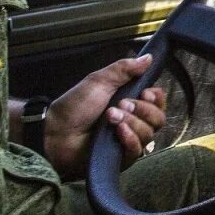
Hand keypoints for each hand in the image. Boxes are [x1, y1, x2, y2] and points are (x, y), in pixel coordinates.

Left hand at [43, 54, 166, 178]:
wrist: (56, 132)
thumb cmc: (75, 106)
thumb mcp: (99, 81)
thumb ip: (125, 68)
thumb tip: (149, 57)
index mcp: (130, 102)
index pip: (158, 102)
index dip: (156, 98)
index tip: (145, 92)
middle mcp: (133, 122)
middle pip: (158, 118)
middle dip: (142, 109)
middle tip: (121, 104)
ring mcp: (128, 141)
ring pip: (149, 133)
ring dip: (131, 122)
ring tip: (110, 117)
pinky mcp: (121, 158)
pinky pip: (137, 150)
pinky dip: (130, 138)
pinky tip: (118, 132)